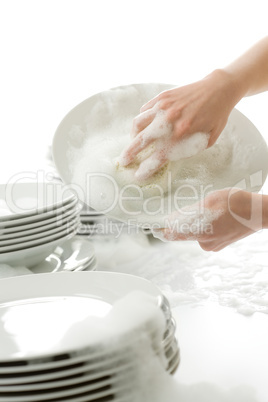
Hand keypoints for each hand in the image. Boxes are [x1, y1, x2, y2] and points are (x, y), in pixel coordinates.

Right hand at [120, 69, 237, 180]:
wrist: (219, 88)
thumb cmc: (216, 116)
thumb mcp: (207, 140)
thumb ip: (189, 149)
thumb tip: (170, 156)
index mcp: (181, 135)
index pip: (157, 157)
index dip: (146, 169)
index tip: (138, 176)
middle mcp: (169, 121)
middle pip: (141, 141)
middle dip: (129, 153)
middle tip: (124, 161)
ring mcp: (163, 107)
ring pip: (138, 123)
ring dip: (133, 135)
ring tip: (134, 141)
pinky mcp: (162, 97)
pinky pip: (144, 110)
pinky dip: (142, 120)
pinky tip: (145, 125)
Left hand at [152, 189, 263, 251]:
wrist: (260, 213)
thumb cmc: (237, 204)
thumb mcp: (210, 202)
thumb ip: (189, 213)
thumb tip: (172, 220)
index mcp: (200, 232)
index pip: (172, 234)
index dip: (160, 229)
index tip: (151, 224)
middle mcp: (205, 242)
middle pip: (182, 232)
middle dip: (180, 221)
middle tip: (182, 208)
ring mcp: (213, 244)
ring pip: (194, 232)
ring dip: (194, 222)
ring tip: (206, 209)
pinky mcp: (219, 244)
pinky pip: (205, 234)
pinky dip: (204, 225)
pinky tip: (214, 215)